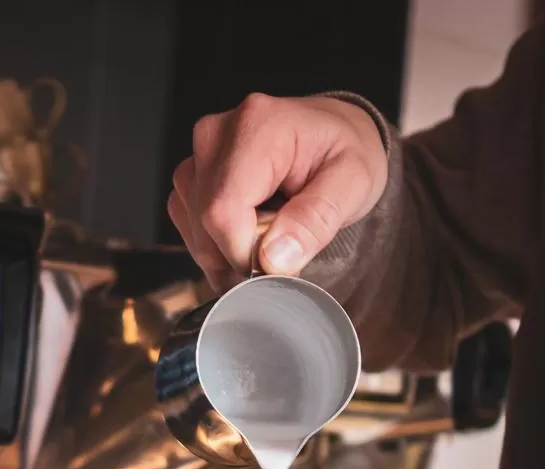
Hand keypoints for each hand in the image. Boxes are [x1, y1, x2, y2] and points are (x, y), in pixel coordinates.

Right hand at [169, 95, 388, 289]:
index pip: (222, 211)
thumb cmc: (345, 151)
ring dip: (230, 253)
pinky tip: (250, 230)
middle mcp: (215, 136)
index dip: (244, 254)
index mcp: (256, 127)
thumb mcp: (354, 184)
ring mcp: (198, 155)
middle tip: (285, 248)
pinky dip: (219, 245)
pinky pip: (190, 228)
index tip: (278, 266)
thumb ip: (315, 221)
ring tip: (270, 232)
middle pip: (204, 225)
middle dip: (241, 256)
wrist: (335, 132)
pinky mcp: (191, 176)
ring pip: (194, 232)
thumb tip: (273, 259)